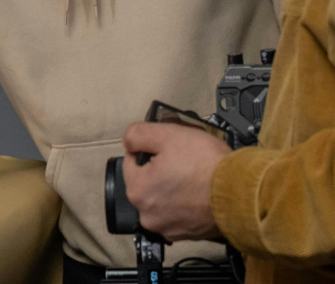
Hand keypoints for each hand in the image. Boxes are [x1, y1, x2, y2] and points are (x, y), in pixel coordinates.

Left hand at [122, 122, 231, 241]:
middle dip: (161, 167)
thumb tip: (128, 140)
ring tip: (193, 173)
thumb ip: (137, 134)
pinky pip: (180, 211)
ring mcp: (169, 228)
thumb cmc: (205, 165)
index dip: (148, 148)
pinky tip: (200, 190)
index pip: (131, 160)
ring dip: (173, 185)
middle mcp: (148, 215)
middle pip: (147, 180)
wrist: (240, 192)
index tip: (166, 146)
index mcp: (138, 191)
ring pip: (163, 196)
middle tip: (182, 157)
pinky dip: (186, 201)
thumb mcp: (166, 134)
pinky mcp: (188, 234)